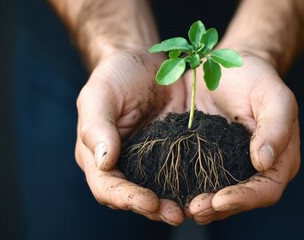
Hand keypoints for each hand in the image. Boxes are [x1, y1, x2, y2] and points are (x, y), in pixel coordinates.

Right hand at [75, 49, 185, 225]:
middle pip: (133, 197)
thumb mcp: (100, 94)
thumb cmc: (116, 75)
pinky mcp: (172, 152)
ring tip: (193, 209)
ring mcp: (148, 160)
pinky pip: (179, 173)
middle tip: (176, 214)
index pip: (107, 186)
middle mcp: (122, 164)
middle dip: (153, 209)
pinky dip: (190, 184)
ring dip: (173, 203)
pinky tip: (206, 189)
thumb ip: (97, 127)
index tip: (150, 202)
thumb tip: (105, 162)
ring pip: (157, 191)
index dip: (127, 198)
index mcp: (98, 154)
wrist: (145, 63)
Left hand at [184, 51, 299, 223]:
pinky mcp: (209, 159)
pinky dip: (188, 190)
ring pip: (220, 196)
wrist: (227, 65)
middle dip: (219, 207)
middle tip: (194, 209)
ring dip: (202, 205)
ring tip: (182, 208)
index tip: (220, 199)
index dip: (245, 198)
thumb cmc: (256, 77)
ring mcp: (232, 166)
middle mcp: (257, 169)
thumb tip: (264, 162)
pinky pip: (201, 180)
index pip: (267, 189)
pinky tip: (172, 192)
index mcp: (280, 158)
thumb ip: (275, 127)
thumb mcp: (273, 95)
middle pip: (242, 200)